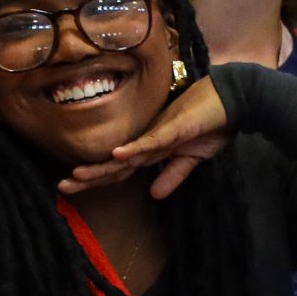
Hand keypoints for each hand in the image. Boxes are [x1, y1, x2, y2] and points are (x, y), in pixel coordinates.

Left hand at [60, 75, 228, 198]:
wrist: (233, 99)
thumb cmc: (212, 124)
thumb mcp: (193, 158)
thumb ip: (173, 174)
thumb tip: (154, 195)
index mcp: (151, 147)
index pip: (119, 168)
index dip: (98, 178)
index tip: (73, 188)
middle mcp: (148, 139)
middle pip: (115, 163)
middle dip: (90, 175)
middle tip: (63, 186)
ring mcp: (159, 132)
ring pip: (127, 154)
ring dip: (103, 165)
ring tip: (78, 175)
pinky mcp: (175, 128)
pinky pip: (152, 140)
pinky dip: (135, 148)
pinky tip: (117, 155)